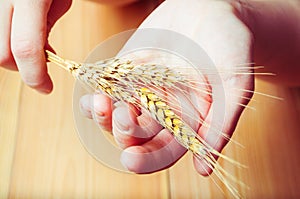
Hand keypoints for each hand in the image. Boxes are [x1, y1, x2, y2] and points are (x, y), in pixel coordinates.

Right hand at [0, 0, 71, 92]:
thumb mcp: (60, 2)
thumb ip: (47, 30)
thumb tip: (44, 57)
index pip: (25, 48)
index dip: (36, 75)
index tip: (46, 88)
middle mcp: (3, 0)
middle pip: (3, 55)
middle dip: (23, 68)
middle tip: (42, 65)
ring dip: (13, 57)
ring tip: (32, 48)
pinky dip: (7, 45)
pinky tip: (19, 38)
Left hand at [80, 0, 253, 174]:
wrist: (212, 10)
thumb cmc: (230, 45)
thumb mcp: (234, 84)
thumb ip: (220, 122)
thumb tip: (204, 169)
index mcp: (187, 120)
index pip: (163, 151)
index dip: (147, 159)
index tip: (131, 160)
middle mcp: (162, 109)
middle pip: (136, 136)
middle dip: (124, 134)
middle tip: (124, 117)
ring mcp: (142, 89)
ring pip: (116, 115)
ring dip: (104, 117)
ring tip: (100, 104)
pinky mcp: (128, 70)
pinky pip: (107, 88)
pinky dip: (96, 94)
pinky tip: (92, 95)